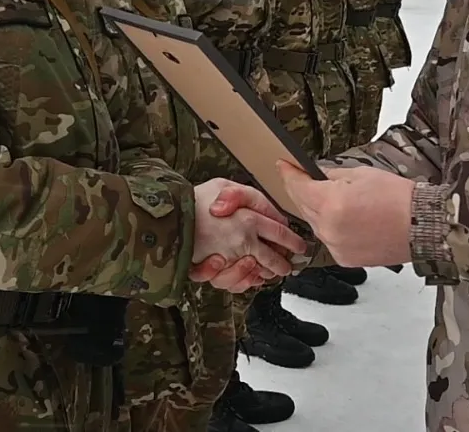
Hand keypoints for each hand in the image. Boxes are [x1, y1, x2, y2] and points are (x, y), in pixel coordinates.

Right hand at [188, 179, 304, 290]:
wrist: (168, 222)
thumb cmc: (193, 201)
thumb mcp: (222, 185)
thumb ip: (245, 195)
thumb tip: (264, 211)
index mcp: (250, 219)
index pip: (280, 232)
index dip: (293, 240)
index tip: (300, 246)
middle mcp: (244, 241)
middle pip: (272, 257)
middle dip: (283, 263)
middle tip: (289, 265)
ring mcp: (231, 259)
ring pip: (256, 272)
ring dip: (266, 273)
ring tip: (269, 271)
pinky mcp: (216, 271)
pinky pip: (236, 282)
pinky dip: (244, 281)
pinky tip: (248, 277)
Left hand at [276, 162, 414, 266]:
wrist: (422, 225)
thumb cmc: (399, 199)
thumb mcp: (361, 174)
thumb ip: (332, 176)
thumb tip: (317, 175)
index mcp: (330, 204)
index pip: (298, 187)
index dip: (288, 174)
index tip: (283, 166)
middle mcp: (329, 228)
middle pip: (302, 206)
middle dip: (302, 191)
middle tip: (304, 178)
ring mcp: (335, 246)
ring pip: (314, 224)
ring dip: (317, 210)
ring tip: (334, 199)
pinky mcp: (344, 259)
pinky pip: (328, 240)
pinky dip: (330, 228)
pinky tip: (344, 219)